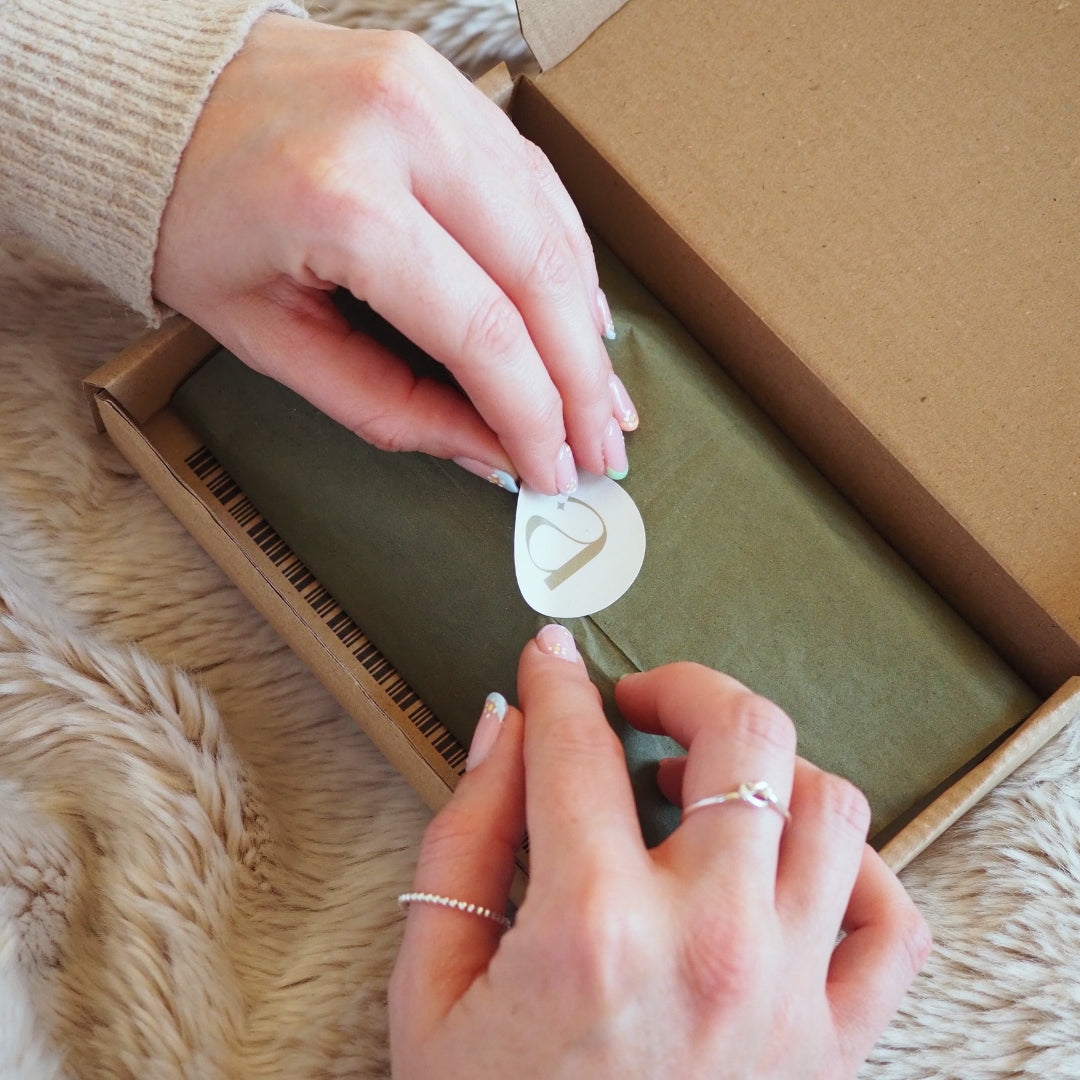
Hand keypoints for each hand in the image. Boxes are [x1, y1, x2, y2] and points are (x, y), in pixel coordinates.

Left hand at [154, 16, 636, 494]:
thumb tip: (488, 450)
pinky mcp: (447, 82)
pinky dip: (565, 259)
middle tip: (601, 445)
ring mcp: (432, 92)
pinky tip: (578, 316)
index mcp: (339, 203)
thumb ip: (390, 406)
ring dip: (586, 324)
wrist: (154, 103)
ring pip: (553, 227)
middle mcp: (401, 130)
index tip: (552, 468)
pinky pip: (536, 181)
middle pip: (539, 278)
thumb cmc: (191, 220)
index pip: (483, 332)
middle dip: (582, 380)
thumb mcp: (272, 339)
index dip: (534, 416)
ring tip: (599, 394)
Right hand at [389, 626, 930, 1078]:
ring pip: (831, 806)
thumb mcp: (432, 985)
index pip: (579, 747)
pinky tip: (791, 864)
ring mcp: (787, 994)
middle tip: (642, 700)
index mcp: (593, 930)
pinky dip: (855, 869)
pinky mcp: (830, 1045)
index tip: (552, 658)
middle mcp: (709, 945)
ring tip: (709, 779)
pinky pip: (890, 923)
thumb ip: (465, 839)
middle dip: (686, 685)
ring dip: (769, 765)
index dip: (559, 683)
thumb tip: (506, 730)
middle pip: (743, 737)